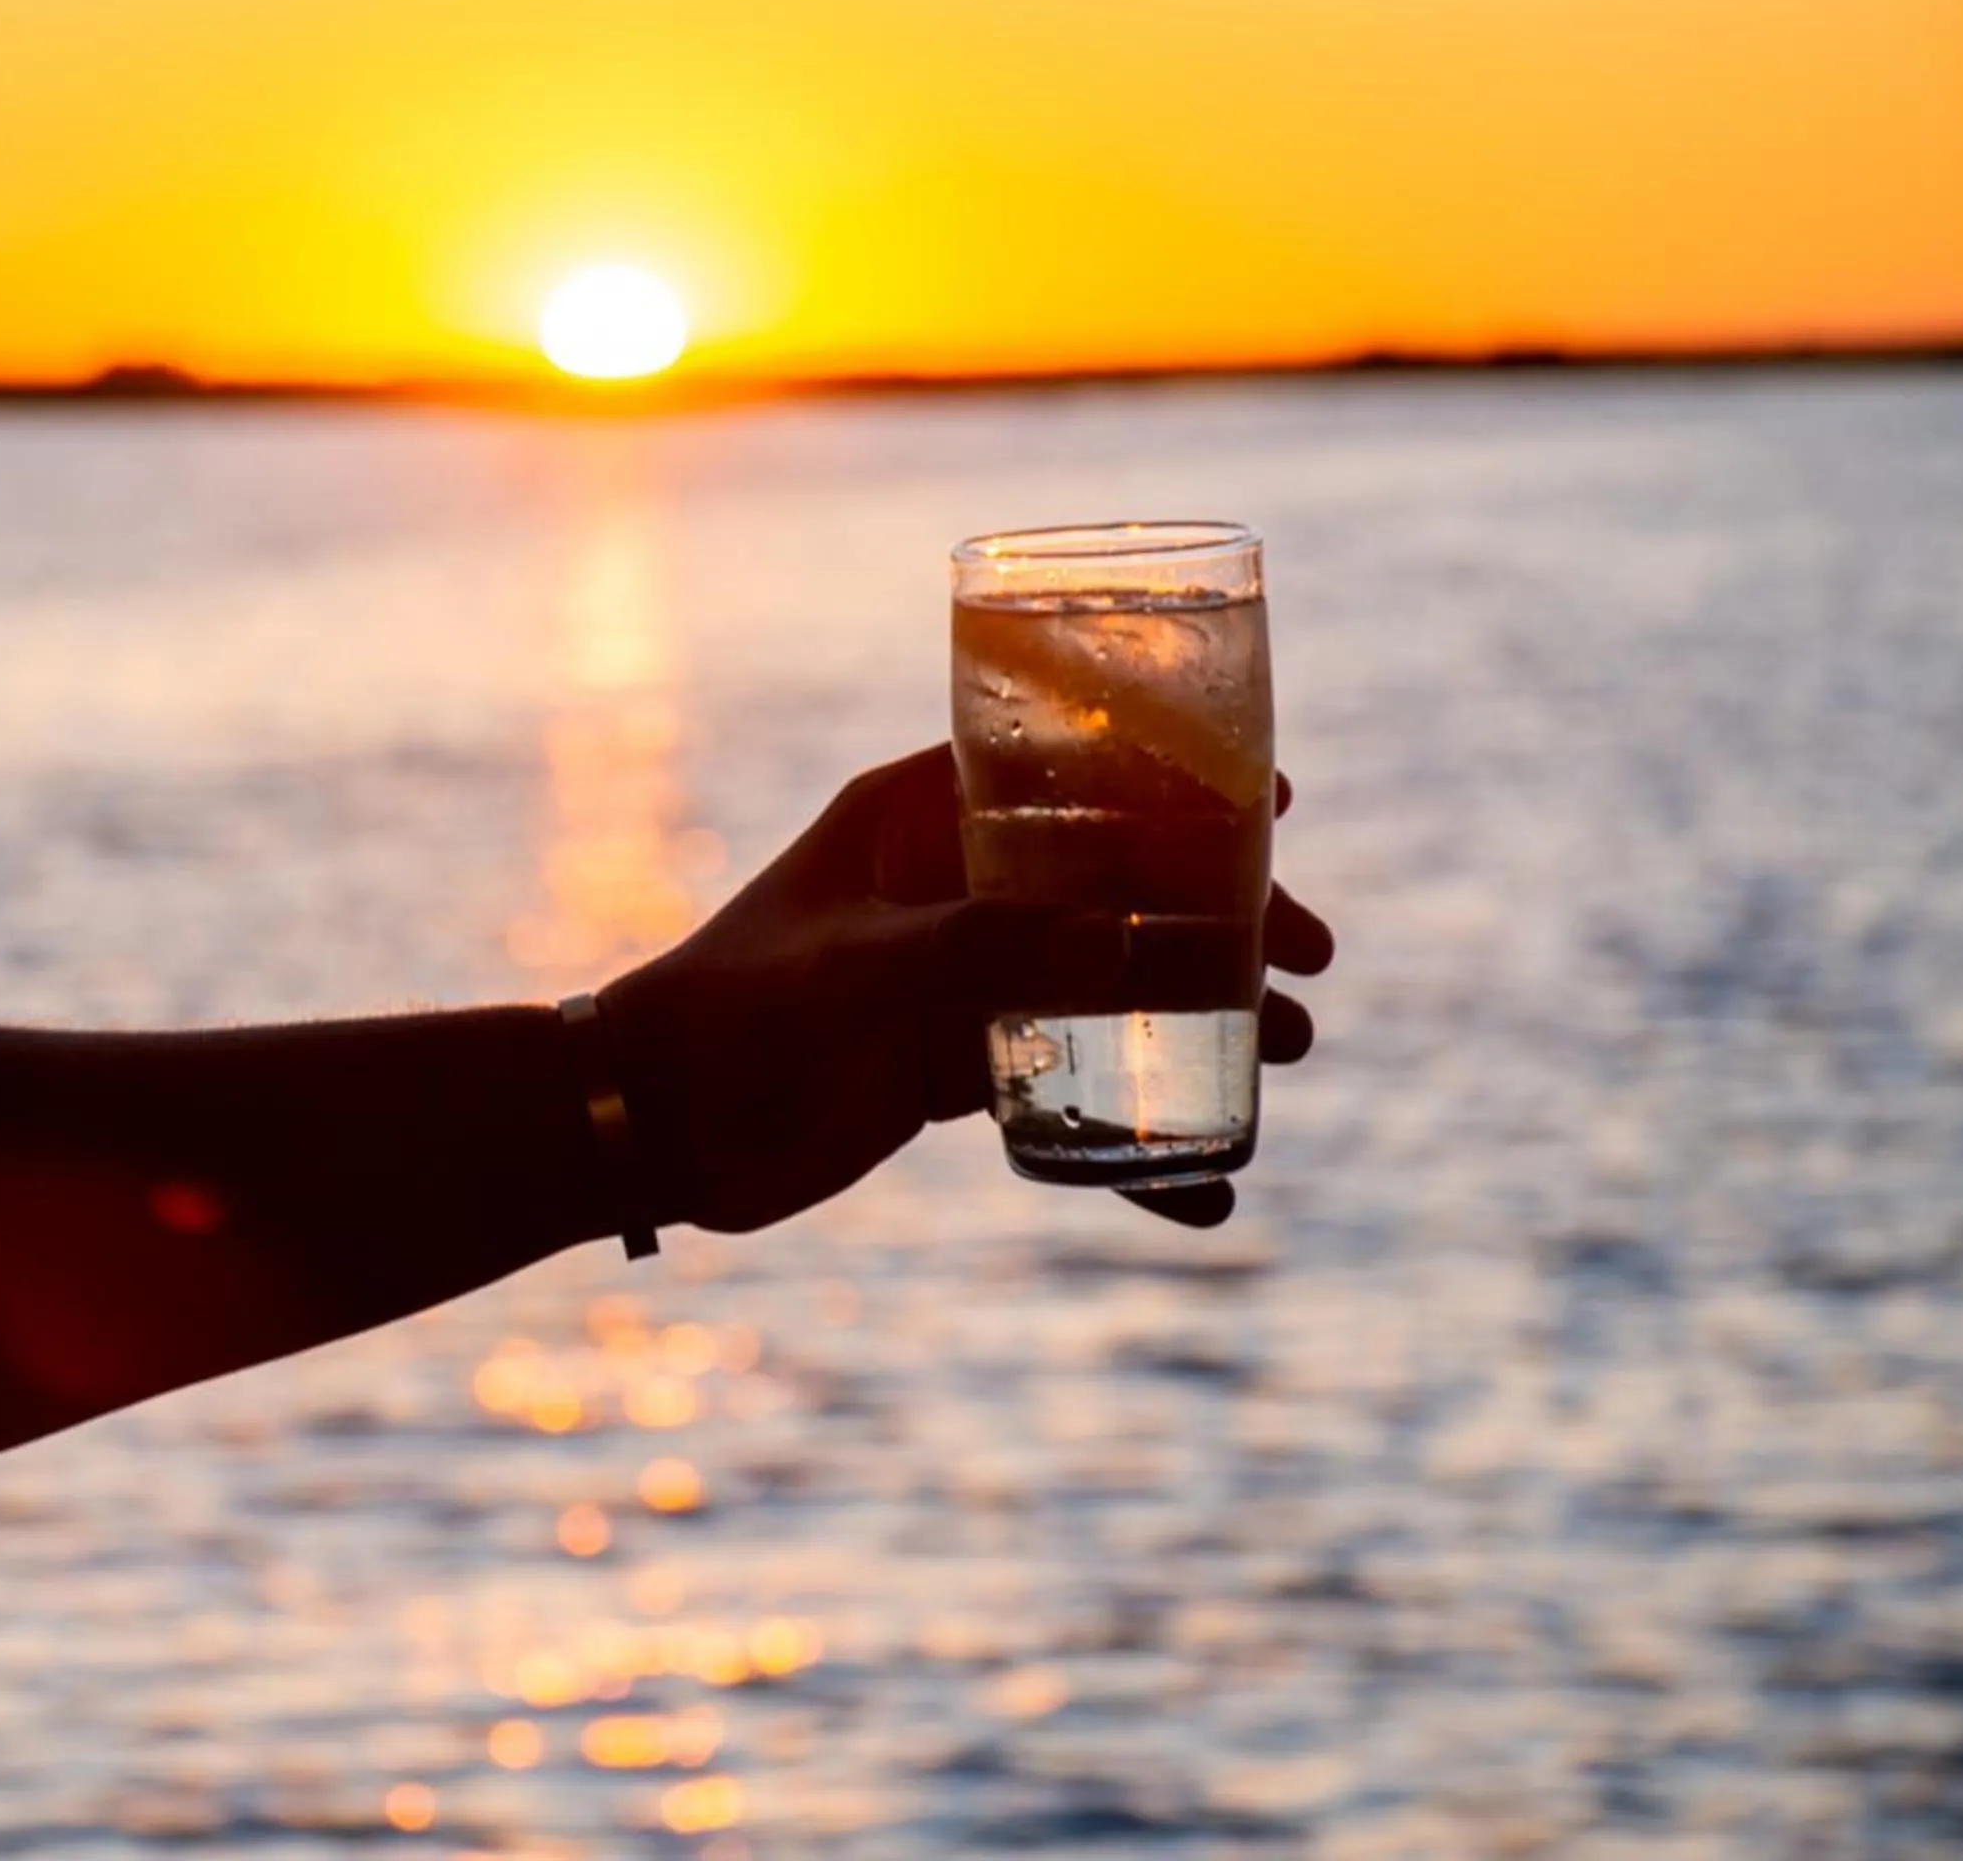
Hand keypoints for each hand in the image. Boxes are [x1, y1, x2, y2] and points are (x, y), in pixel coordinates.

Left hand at [598, 746, 1332, 1235]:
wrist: (649, 1129)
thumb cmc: (726, 1015)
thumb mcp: (856, 973)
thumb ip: (984, 949)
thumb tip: (1136, 946)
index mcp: (920, 818)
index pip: (1072, 771)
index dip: (1179, 782)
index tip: (1276, 807)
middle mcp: (952, 886)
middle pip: (1119, 881)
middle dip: (1221, 916)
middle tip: (1314, 958)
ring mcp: (959, 977)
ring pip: (1111, 982)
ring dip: (1202, 1014)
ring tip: (1289, 1053)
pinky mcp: (952, 1066)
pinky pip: (1068, 1091)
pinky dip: (1133, 1141)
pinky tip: (1204, 1191)